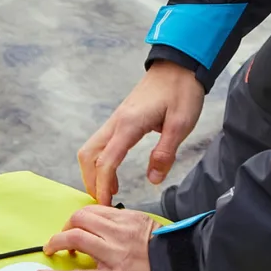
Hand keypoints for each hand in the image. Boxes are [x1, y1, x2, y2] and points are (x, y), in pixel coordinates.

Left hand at [36, 206, 157, 270]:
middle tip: (61, 241)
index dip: (77, 219)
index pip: (92, 211)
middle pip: (79, 219)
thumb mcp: (153, 230)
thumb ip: (130, 226)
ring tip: (51, 252)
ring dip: (56, 243)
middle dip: (64, 228)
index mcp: (130, 220)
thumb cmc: (173, 256)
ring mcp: (115, 257)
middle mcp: (119, 234)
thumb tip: (108, 227)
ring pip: (74, 239)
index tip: (74, 228)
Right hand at [78, 60, 202, 204]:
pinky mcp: (119, 120)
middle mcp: (116, 123)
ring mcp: (115, 120)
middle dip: (90, 181)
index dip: (102, 186)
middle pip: (88, 156)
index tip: (105, 205)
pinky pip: (101, 144)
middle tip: (103, 202)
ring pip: (91, 150)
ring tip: (107, 192)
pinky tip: (112, 174)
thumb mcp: (181, 124)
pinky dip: (100, 162)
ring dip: (93, 172)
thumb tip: (153, 179)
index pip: (106, 161)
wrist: (178, 65)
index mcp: (128, 125)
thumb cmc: (181, 91)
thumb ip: (165, 152)